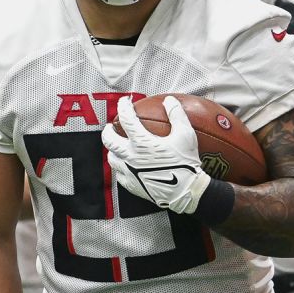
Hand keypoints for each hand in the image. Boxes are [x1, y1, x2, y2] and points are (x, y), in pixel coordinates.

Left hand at [102, 95, 210, 214]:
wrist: (185, 192)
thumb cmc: (186, 163)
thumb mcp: (186, 135)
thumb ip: (177, 115)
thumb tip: (169, 100)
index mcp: (141, 142)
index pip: (126, 119)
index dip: (123, 107)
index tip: (125, 102)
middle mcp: (130, 156)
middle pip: (108, 140)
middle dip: (108, 130)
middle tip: (112, 126)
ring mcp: (129, 172)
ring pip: (111, 158)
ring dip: (113, 149)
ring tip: (118, 146)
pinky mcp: (131, 185)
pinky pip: (119, 174)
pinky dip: (121, 167)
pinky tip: (127, 166)